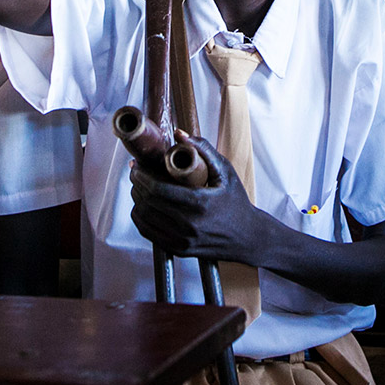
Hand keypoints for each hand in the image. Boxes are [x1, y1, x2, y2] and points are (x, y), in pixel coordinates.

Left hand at [130, 134, 263, 263]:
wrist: (247, 238)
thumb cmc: (236, 202)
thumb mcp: (225, 172)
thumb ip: (204, 150)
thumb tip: (180, 134)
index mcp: (200, 204)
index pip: (158, 190)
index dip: (142, 176)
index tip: (137, 166)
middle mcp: (189, 225)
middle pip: (148, 202)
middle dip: (137, 184)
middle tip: (136, 173)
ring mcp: (182, 240)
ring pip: (144, 218)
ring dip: (137, 199)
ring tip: (140, 187)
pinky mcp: (178, 249)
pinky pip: (148, 232)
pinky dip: (141, 217)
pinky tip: (144, 205)